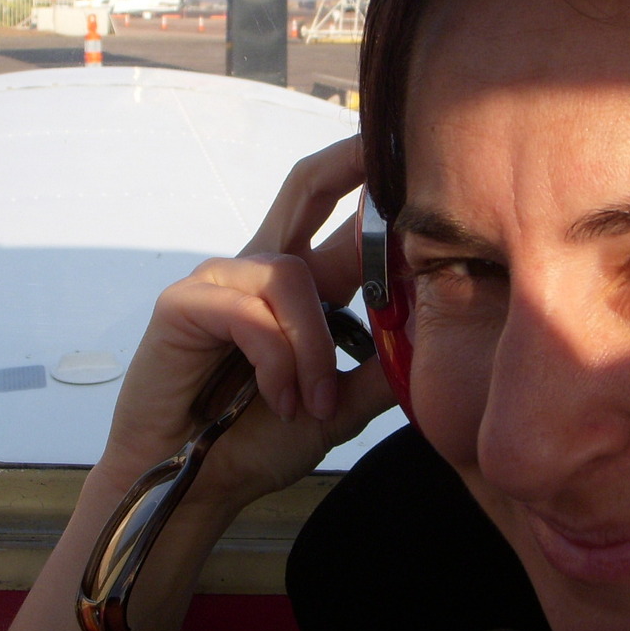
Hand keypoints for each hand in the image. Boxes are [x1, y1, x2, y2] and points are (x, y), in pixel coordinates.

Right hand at [99, 136, 392, 510]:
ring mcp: (221, 281)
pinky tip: (279, 397)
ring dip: (313, 348)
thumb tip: (444, 342)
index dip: (378, 187)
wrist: (193, 486)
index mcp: (304, 287)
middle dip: (346, 161)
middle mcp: (263, 269)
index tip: (424, 159)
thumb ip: (384, 372)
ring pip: (291, 277)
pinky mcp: (184, 304)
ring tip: (311, 403)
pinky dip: (276, 359)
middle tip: (382, 144)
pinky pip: (251, 311)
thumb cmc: (256, 441)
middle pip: (305, 187)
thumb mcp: (340, 407)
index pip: (345, 220)